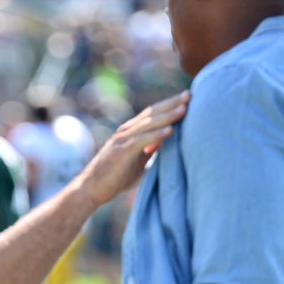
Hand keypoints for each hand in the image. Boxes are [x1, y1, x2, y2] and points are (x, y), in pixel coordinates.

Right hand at [77, 91, 188, 207]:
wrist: (92, 188)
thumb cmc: (116, 176)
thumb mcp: (138, 159)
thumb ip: (151, 148)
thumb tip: (168, 139)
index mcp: (131, 131)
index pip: (153, 114)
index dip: (170, 105)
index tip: (188, 98)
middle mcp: (127, 131)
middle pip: (152, 113)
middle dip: (172, 103)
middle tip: (190, 94)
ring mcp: (123, 139)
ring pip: (149, 124)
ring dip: (167, 116)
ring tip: (184, 108)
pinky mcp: (121, 151)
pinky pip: (141, 140)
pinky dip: (156, 135)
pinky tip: (170, 131)